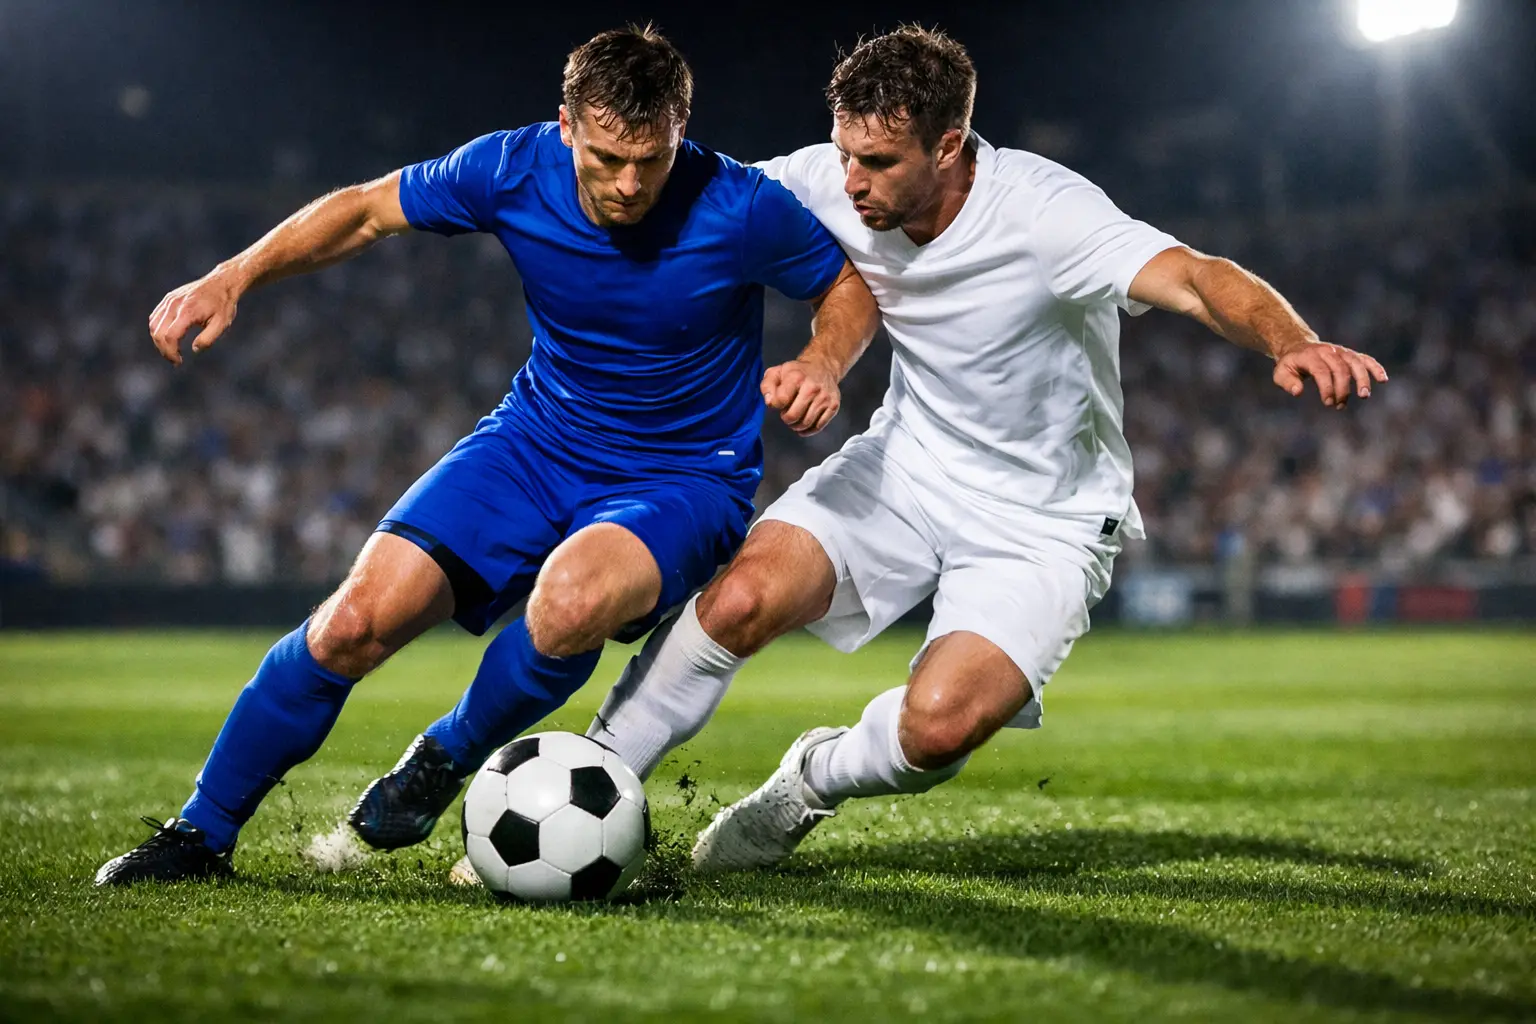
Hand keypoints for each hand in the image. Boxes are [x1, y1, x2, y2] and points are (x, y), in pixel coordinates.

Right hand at [147, 269, 241, 365]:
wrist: (221, 283)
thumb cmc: (223, 304)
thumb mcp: (222, 324)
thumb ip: (208, 339)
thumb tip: (194, 350)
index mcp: (187, 311)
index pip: (170, 336)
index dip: (171, 352)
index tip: (179, 362)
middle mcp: (174, 304)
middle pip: (158, 332)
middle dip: (164, 350)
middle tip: (175, 360)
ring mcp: (169, 300)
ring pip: (154, 325)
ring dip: (159, 341)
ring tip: (171, 351)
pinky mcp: (168, 298)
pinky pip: (155, 316)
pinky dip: (158, 330)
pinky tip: (168, 338)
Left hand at [761, 357, 840, 435]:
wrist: (823, 367)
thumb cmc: (797, 372)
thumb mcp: (777, 372)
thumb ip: (767, 386)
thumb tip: (769, 402)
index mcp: (797, 377)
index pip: (780, 400)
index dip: (775, 404)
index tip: (778, 402)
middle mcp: (812, 388)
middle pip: (793, 416)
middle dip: (786, 418)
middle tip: (786, 413)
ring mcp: (824, 398)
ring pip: (805, 423)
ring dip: (796, 425)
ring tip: (796, 416)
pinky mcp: (833, 406)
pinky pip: (818, 427)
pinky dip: (808, 430)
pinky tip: (804, 424)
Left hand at [1272, 340, 1387, 408]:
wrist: (1298, 346)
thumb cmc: (1290, 364)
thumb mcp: (1281, 373)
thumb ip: (1287, 382)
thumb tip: (1298, 392)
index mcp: (1310, 356)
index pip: (1322, 371)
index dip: (1327, 387)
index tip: (1328, 403)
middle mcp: (1328, 351)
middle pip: (1340, 368)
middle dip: (1342, 388)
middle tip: (1339, 405)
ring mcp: (1341, 352)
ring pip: (1356, 362)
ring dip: (1362, 379)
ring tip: (1364, 396)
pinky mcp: (1349, 355)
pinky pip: (1365, 359)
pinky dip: (1375, 368)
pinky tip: (1383, 380)